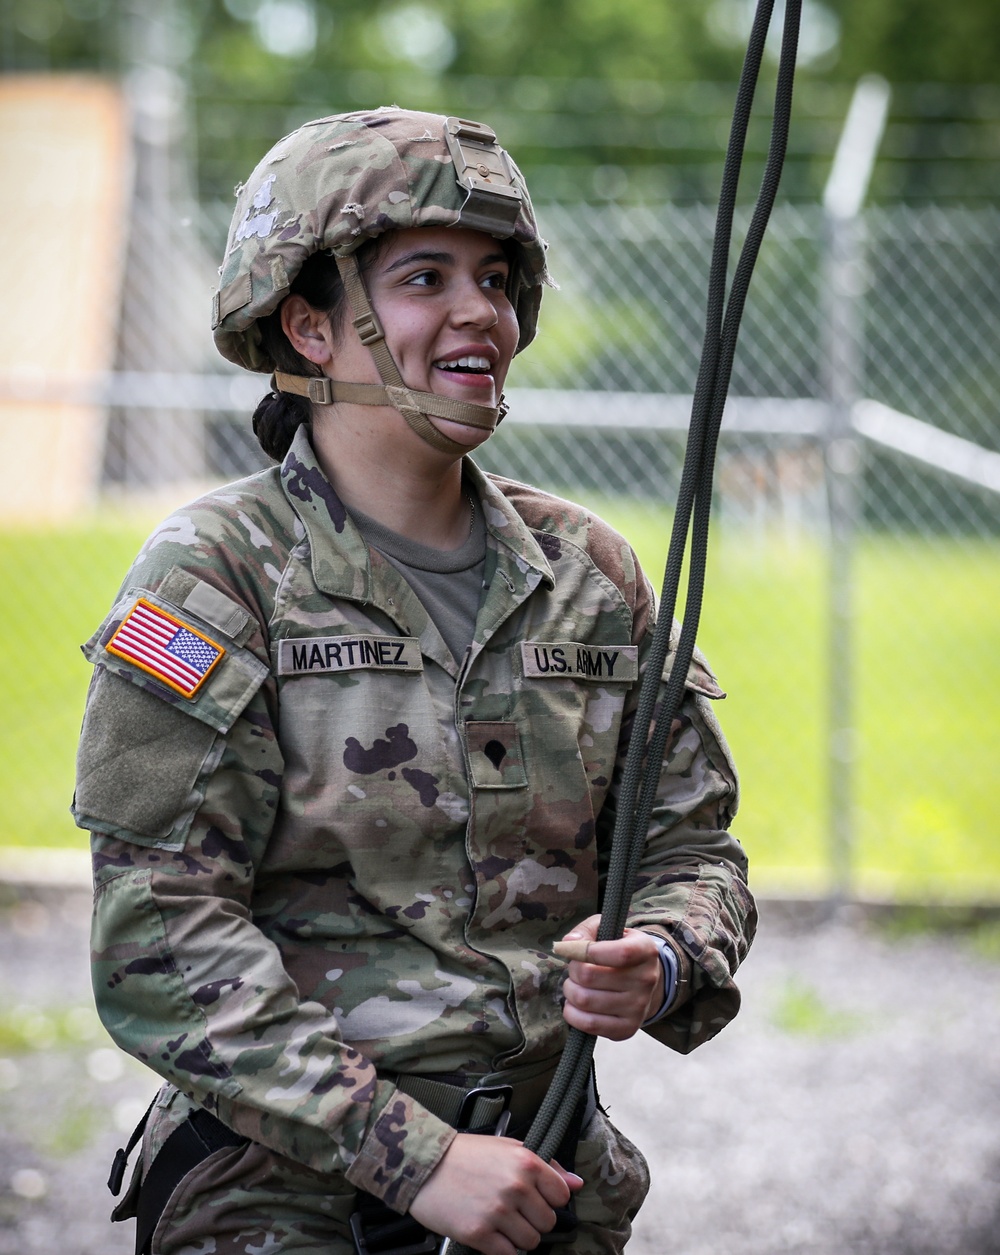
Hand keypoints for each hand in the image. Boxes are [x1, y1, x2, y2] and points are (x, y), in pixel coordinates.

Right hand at [408, 1131, 581, 1254]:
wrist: (424, 1164)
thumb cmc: (465, 1154)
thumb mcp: (507, 1148)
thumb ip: (545, 1166)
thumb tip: (576, 1184)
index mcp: (526, 1162)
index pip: (561, 1195)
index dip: (549, 1200)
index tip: (535, 1199)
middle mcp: (516, 1187)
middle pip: (547, 1222)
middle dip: (533, 1220)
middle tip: (513, 1210)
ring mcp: (498, 1212)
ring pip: (530, 1242)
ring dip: (517, 1236)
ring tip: (499, 1221)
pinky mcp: (480, 1234)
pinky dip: (502, 1249)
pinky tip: (489, 1232)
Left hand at [558, 915, 664, 1040]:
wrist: (643, 982)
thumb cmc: (619, 950)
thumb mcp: (608, 930)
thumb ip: (586, 930)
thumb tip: (567, 944)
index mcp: (646, 951)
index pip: (618, 954)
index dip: (586, 950)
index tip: (572, 948)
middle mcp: (646, 981)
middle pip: (589, 976)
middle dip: (572, 970)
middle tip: (575, 969)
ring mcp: (638, 1008)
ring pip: (584, 1000)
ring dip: (570, 991)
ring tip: (575, 985)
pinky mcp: (627, 1029)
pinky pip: (588, 1024)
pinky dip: (572, 1013)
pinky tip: (576, 1004)